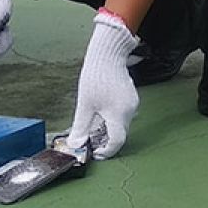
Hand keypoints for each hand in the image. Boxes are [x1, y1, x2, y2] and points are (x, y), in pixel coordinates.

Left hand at [65, 10, 139, 159]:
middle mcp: (129, 111)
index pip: (117, 142)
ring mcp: (132, 104)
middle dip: (105, 141)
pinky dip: (112, 120)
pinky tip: (100, 114)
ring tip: (92, 126)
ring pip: (121, 125)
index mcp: (118, 114)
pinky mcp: (131, 98)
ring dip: (108, 130)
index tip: (95, 153)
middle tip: (89, 141)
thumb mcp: (85, 104)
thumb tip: (76, 144)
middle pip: (120, 134)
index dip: (106, 152)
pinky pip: (123, 115)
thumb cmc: (95, 76)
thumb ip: (81, 126)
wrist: (108, 54)